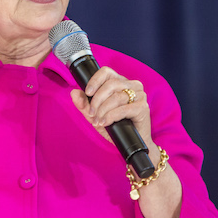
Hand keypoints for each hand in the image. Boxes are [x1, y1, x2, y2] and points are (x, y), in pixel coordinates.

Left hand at [69, 67, 181, 217]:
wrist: (130, 145)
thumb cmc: (114, 127)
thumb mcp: (94, 115)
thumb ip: (83, 104)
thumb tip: (74, 93)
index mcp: (120, 82)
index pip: (106, 72)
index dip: (94, 80)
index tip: (87, 92)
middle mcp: (132, 85)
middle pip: (110, 83)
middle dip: (96, 100)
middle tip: (90, 114)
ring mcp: (140, 96)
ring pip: (116, 96)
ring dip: (102, 109)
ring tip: (97, 121)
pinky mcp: (143, 108)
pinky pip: (124, 108)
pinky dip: (111, 116)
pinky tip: (104, 123)